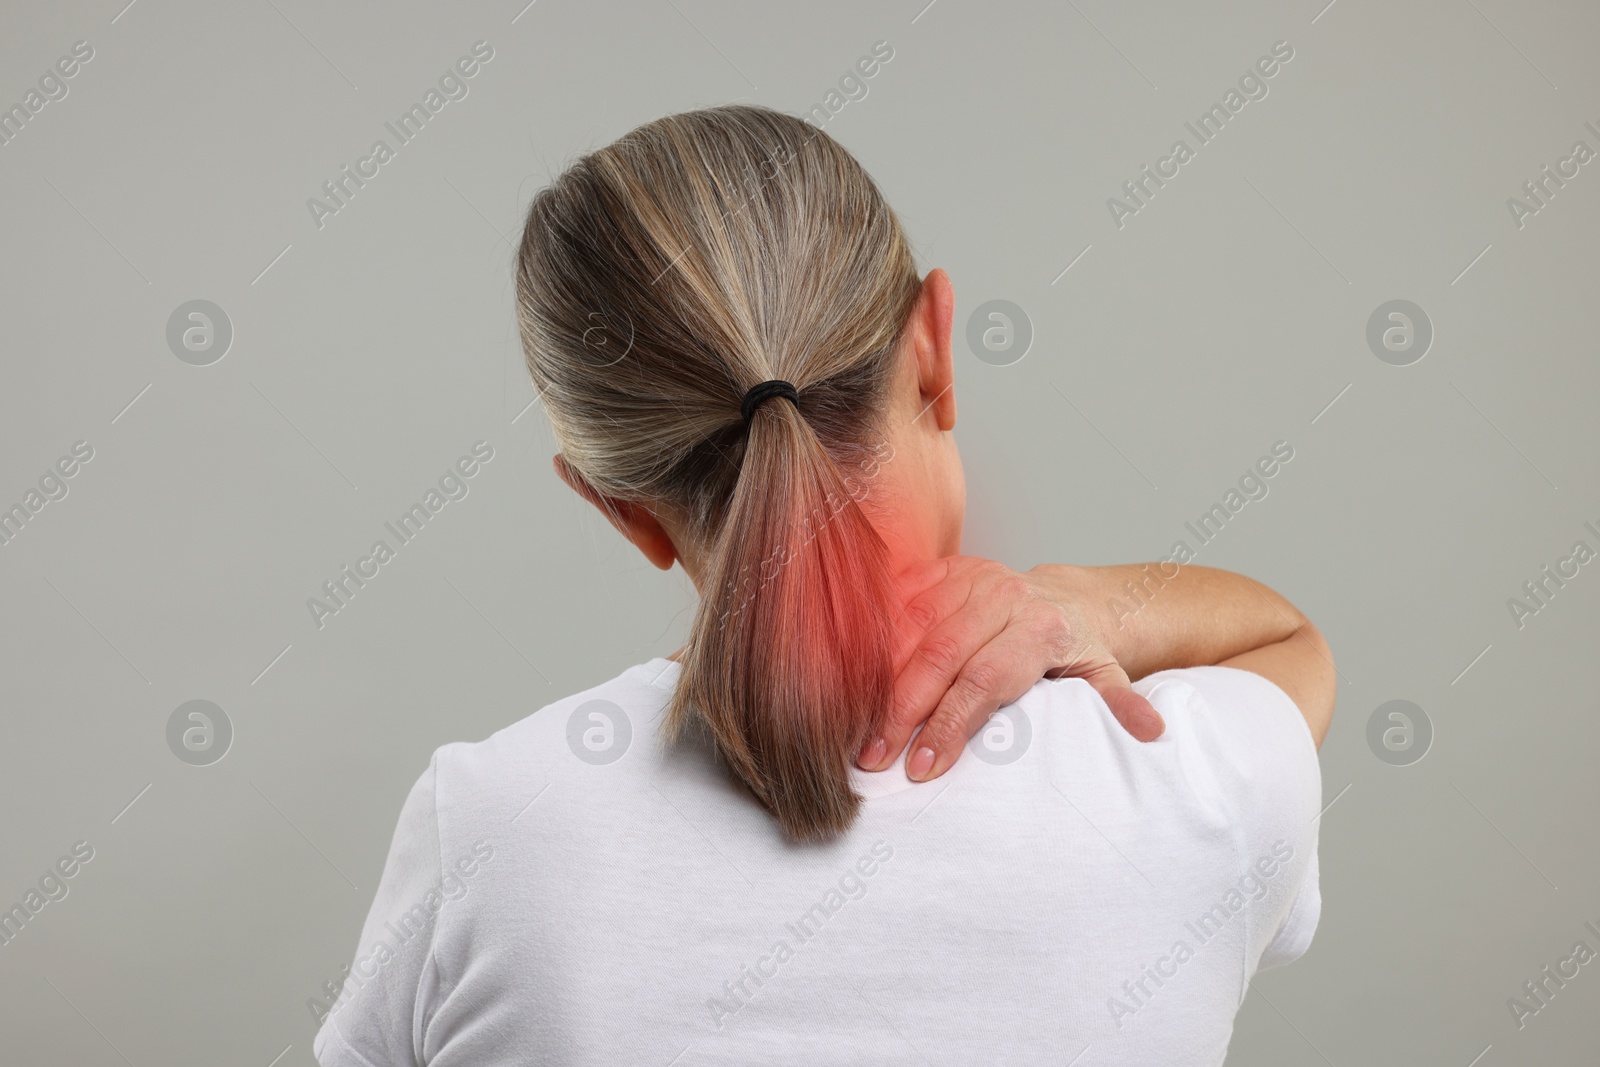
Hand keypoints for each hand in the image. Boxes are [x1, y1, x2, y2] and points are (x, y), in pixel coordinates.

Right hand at [858, 557, 1164, 780]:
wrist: (1069, 597)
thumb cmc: (1081, 648)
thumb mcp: (1106, 675)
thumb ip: (1119, 702)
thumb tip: (1151, 733)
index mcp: (1041, 627)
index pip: (985, 681)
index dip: (949, 726)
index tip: (922, 768)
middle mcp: (1004, 597)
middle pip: (940, 657)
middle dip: (903, 712)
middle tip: (874, 759)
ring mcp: (971, 578)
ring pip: (914, 632)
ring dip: (881, 683)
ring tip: (859, 731)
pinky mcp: (946, 569)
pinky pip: (903, 606)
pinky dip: (878, 644)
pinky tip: (855, 684)